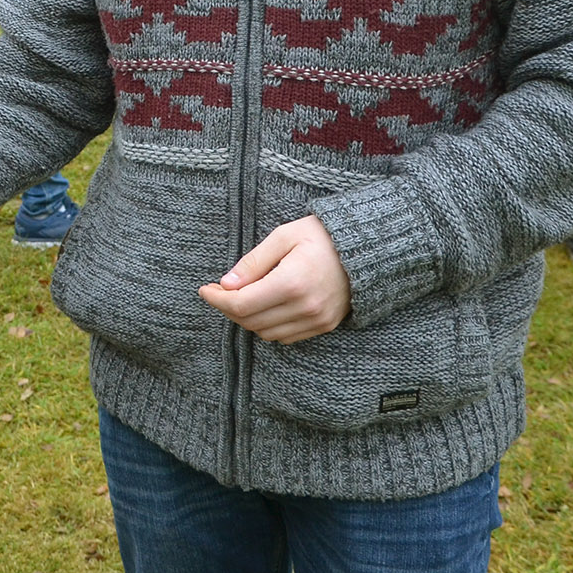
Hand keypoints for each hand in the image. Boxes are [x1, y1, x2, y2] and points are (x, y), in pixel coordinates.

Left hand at [198, 215, 349, 343]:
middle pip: (250, 321)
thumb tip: (226, 284)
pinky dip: (269, 326)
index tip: (205, 290)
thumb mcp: (283, 237)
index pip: (241, 304)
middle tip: (220, 291)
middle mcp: (305, 307)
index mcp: (291, 282)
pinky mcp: (325, 326)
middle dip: (229, 308)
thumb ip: (253, 262)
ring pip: (266, 333)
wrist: (367, 248)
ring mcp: (317, 320)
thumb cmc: (321, 236)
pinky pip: (285, 337)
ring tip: (243, 297)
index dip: (217, 300)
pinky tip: (266, 306)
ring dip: (248, 319)